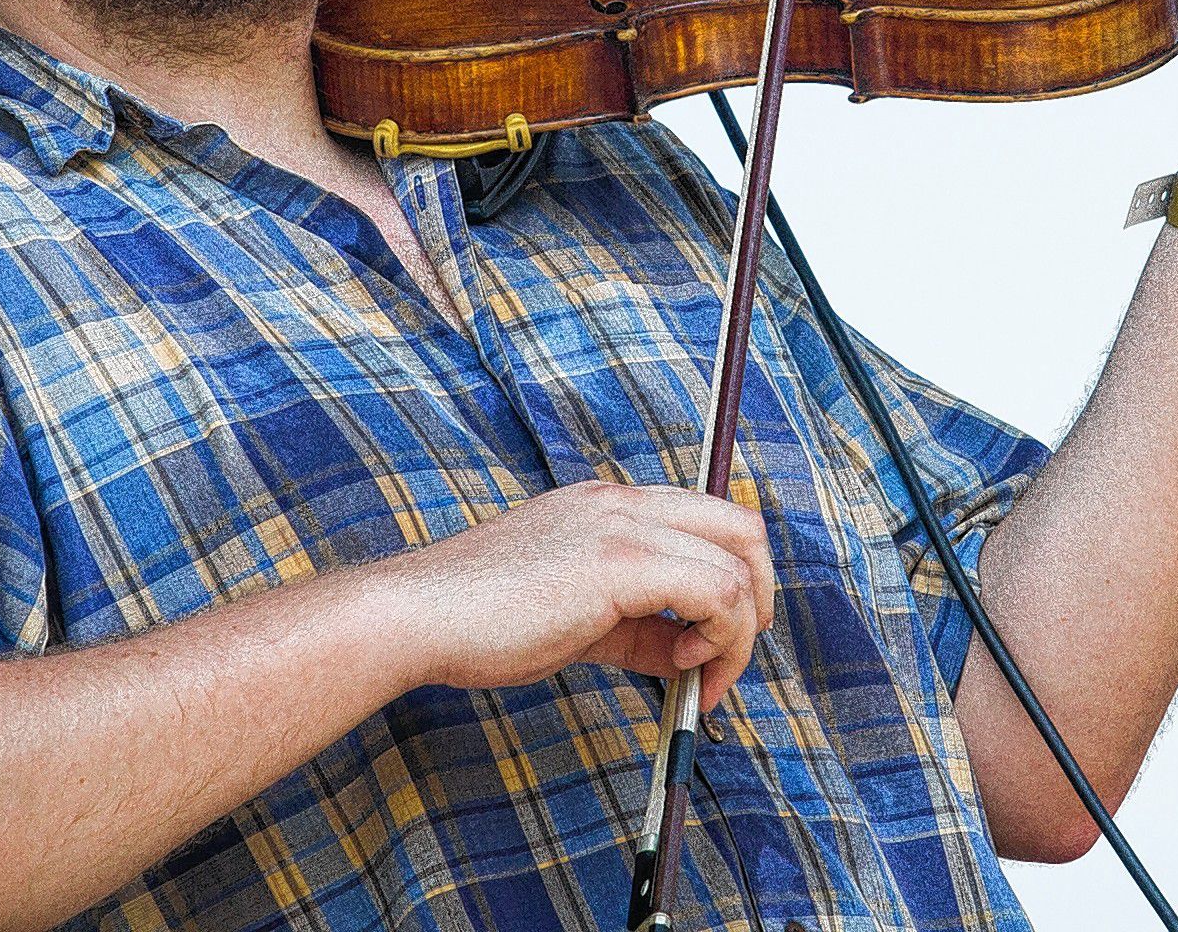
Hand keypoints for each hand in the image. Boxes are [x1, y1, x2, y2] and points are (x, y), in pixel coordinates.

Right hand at [388, 479, 776, 714]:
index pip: (707, 520)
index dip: (732, 579)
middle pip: (742, 525)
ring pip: (737, 562)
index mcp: (609, 506)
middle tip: (734, 654)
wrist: (419, 615)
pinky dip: (719, 637)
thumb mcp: (578, 618)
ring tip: (699, 674)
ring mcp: (622, 526)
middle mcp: (622, 503)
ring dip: (736, 632)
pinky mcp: (619, 562)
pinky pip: (715, 591)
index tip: (715, 639)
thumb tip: (690, 653)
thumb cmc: (481, 620)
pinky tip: (684, 668)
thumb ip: (639, 627)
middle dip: (758, 595)